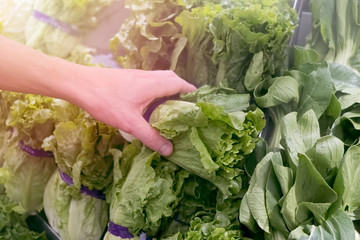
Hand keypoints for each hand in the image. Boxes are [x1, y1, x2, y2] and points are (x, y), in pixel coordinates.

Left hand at [70, 67, 195, 155]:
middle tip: (186, 107)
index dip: (192, 92)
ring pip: (160, 79)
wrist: (79, 83)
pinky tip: (150, 104)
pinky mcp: (128, 77)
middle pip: (172, 79)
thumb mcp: (130, 123)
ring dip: (169, 89)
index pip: (180, 84)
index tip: (199, 104)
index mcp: (154, 84)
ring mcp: (137, 75)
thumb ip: (151, 136)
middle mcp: (148, 76)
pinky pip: (150, 81)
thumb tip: (170, 150)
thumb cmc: (105, 101)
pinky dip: (157, 90)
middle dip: (182, 91)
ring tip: (171, 107)